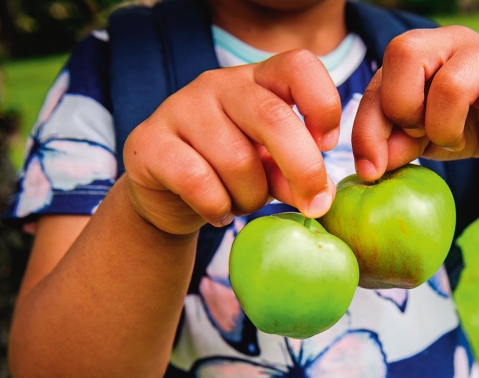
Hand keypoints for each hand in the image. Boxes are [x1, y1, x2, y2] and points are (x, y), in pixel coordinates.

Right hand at [122, 50, 340, 234]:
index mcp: (258, 80)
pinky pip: (199, 182)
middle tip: (314, 204)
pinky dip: (217, 208)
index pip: (299, 65)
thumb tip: (319, 196)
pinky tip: (216, 211)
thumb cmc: (232, 175)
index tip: (328, 145)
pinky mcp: (150, 141)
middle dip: (303, 168)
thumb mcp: (273, 171)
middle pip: (273, 117)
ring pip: (236, 159)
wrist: (167, 196)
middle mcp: (219, 84)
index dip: (323, 105)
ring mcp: (180, 107)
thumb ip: (296, 174)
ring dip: (251, 197)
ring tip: (242, 203)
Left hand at [352, 25, 478, 178]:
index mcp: (417, 52)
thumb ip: (391, 144)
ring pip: (452, 84)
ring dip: (446, 129)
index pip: (377, 79)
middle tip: (422, 135)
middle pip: (406, 53)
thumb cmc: (459, 130)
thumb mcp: (416, 140)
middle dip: (405, 111)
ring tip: (455, 139)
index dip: (368, 129)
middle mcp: (452, 40)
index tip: (373, 168)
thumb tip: (371, 166)